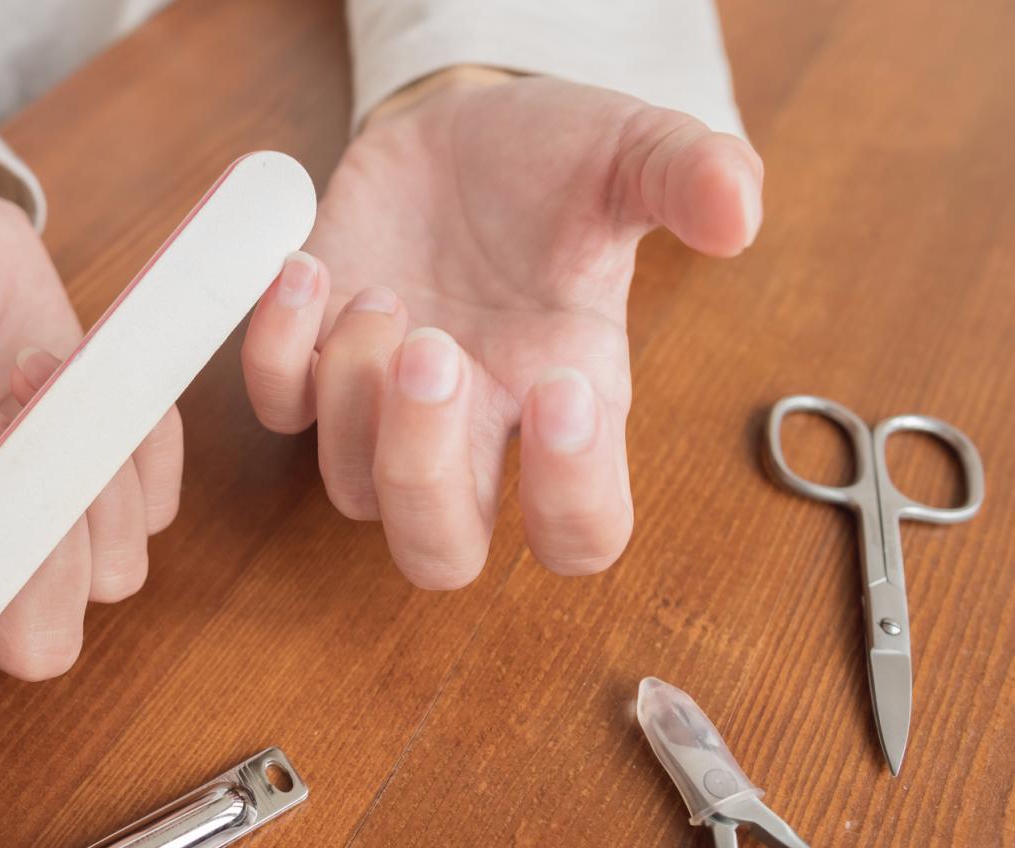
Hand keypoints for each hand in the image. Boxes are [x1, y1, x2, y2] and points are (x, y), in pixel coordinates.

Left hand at [242, 72, 762, 586]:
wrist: (461, 126)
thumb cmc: (554, 163)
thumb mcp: (634, 153)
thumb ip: (693, 177)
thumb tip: (739, 215)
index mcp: (567, 404)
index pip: (580, 534)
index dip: (569, 499)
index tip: (559, 386)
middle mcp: (477, 431)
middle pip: (440, 553)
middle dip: (424, 472)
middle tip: (433, 352)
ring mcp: (383, 408)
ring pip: (349, 488)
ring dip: (354, 394)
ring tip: (385, 291)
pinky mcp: (311, 361)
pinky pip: (275, 405)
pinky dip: (274, 349)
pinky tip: (308, 268)